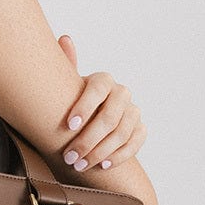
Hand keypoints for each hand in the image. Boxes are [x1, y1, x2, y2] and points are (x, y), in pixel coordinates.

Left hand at [57, 35, 146, 171]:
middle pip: (110, 116)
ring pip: (122, 132)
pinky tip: (102, 165)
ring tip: (79, 165)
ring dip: (100, 151)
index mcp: (102, 81)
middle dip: (88, 139)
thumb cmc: (72, 106)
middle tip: (69, 156)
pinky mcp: (140, 129)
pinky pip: (135, 143)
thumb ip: (66, 68)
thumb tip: (64, 38)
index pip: (99, 88)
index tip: (69, 126)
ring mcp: (132, 112)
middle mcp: (121, 94)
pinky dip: (119, 155)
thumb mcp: (65, 90)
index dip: (85, 106)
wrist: (87, 126)